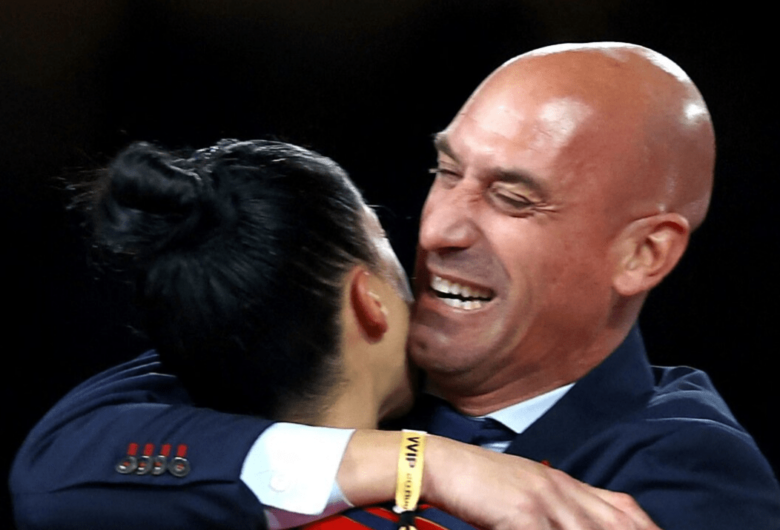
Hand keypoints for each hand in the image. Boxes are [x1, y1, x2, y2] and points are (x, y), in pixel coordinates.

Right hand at [423, 435, 659, 529]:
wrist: (443, 463)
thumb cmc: (478, 480)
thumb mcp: (524, 486)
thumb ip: (553, 504)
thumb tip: (573, 522)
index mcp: (562, 481)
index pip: (621, 507)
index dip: (646, 528)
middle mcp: (560, 489)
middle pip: (615, 524)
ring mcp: (543, 501)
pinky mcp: (522, 515)